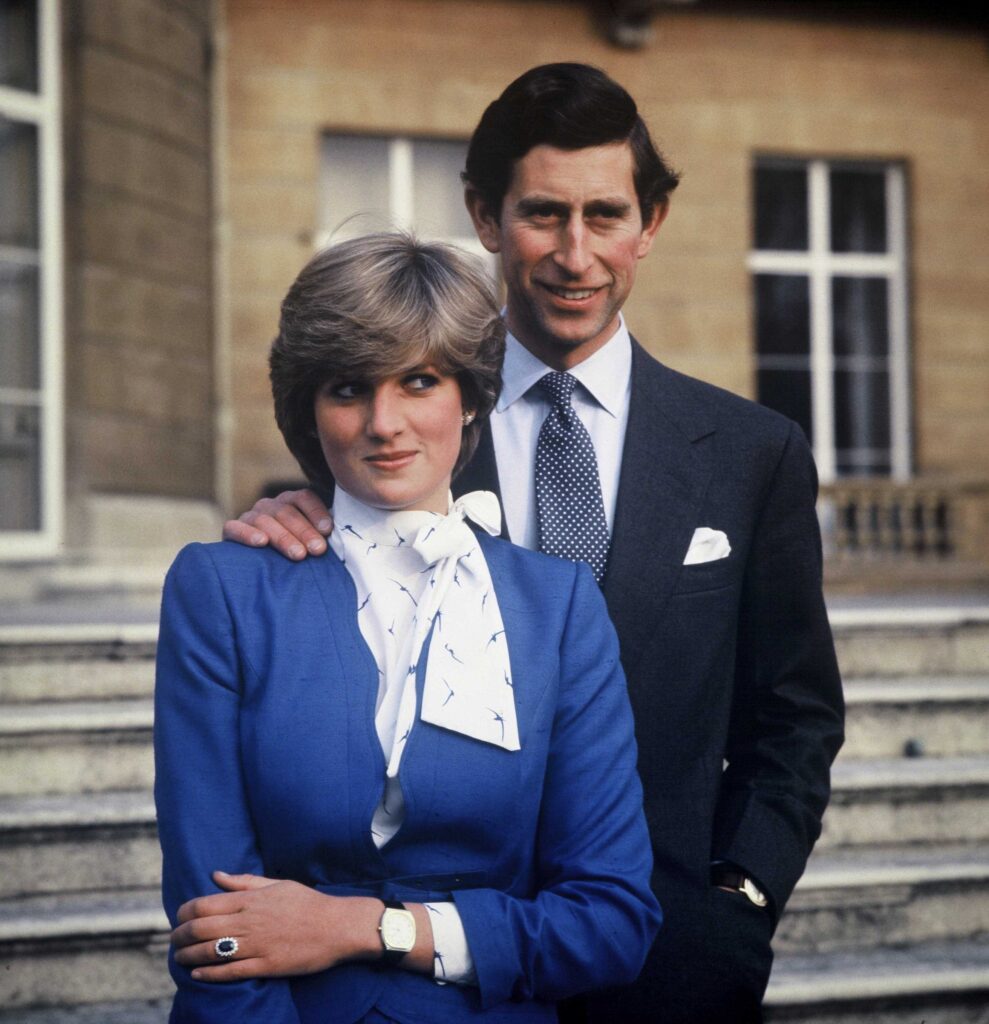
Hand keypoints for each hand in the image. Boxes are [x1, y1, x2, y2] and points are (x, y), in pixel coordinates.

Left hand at [171, 871, 380, 981]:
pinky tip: (197, 973)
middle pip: (201, 928)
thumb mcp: (277, 884)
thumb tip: (215, 875)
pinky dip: (209, 973)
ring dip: (188, 956)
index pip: (204, 904)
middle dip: (180, 936)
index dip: (185, 913)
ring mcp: (258, 945)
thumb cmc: (308, 902)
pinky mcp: (266, 966)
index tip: (179, 917)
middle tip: (174, 940)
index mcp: (252, 899)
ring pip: (210, 952)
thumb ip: (244, 882)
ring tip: (179, 957)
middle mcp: (251, 921)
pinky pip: (230, 972)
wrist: (338, 926)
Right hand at [222, 489, 331, 559]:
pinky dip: (247, 533)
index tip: (328, 531)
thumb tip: (342, 537)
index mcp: (290, 501)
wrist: (259, 568)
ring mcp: (250, 516)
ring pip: (264, 520)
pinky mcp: (231, 530)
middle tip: (318, 550)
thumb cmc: (295, 552)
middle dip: (304, 531)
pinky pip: (234, 527)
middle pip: (286, 511)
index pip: (304, 498)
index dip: (316, 512)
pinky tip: (261, 542)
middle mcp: (270, 505)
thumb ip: (322, 535)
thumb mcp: (310, 541)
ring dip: (283, 537)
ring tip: (298, 555)